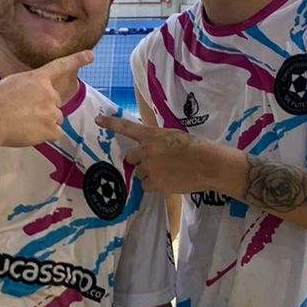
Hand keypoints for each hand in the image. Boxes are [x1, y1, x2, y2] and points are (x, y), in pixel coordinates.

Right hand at [0, 50, 92, 147]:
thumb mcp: (10, 84)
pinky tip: (29, 133)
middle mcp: (48, 93)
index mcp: (37, 78)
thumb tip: (32, 99)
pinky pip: (55, 133)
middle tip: (23, 114)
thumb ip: (28, 88)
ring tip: (23, 124)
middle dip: (44, 108)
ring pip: (55, 118)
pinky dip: (44, 135)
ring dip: (43, 123)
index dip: (77, 59)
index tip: (90, 55)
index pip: (60, 66)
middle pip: (55, 102)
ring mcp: (52, 111)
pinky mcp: (51, 128)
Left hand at [96, 114, 230, 193]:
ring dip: (149, 174)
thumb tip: (151, 151)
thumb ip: (158, 142)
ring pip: (140, 174)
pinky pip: (146, 186)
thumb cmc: (197, 148)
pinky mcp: (154, 183)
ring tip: (168, 173)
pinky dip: (155, 186)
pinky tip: (168, 182)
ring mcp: (148, 168)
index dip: (111, 123)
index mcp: (152, 135)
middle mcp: (146, 150)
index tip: (98, 119)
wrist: (208, 164)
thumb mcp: (174, 137)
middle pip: (131, 158)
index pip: (126, 127)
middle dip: (140, 161)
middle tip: (158, 163)